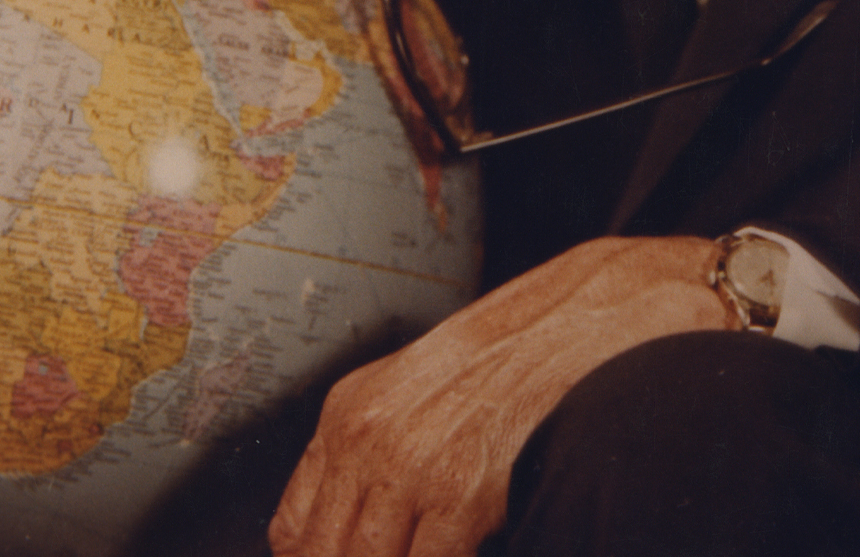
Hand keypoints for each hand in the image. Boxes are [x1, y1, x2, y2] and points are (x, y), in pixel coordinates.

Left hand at [268, 236, 728, 555]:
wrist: (569, 325)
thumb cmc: (499, 363)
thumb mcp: (409, 393)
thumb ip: (368, 454)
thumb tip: (339, 537)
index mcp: (347, 413)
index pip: (290, 531)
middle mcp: (366, 440)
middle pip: (322, 556)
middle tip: (391, 556)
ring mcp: (410, 468)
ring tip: (426, 550)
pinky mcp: (458, 496)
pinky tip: (469, 551)